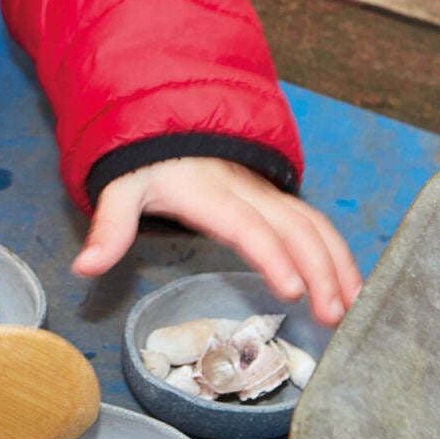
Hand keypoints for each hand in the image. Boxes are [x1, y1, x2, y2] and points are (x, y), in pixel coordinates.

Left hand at [71, 158, 361, 325]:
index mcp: (209, 192)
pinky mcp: (277, 200)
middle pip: (293, 228)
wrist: (168, 122)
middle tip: (333, 316)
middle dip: (319, 270)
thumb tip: (84, 267)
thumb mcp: (120, 189)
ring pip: (313, 225)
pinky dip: (339, 254)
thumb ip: (110, 227)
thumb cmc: (147, 163)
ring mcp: (267, 194)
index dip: (272, 256)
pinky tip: (353, 286)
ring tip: (355, 308)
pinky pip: (315, 224)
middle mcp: (248, 191)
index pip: (247, 226)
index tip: (292, 290)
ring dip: (339, 264)